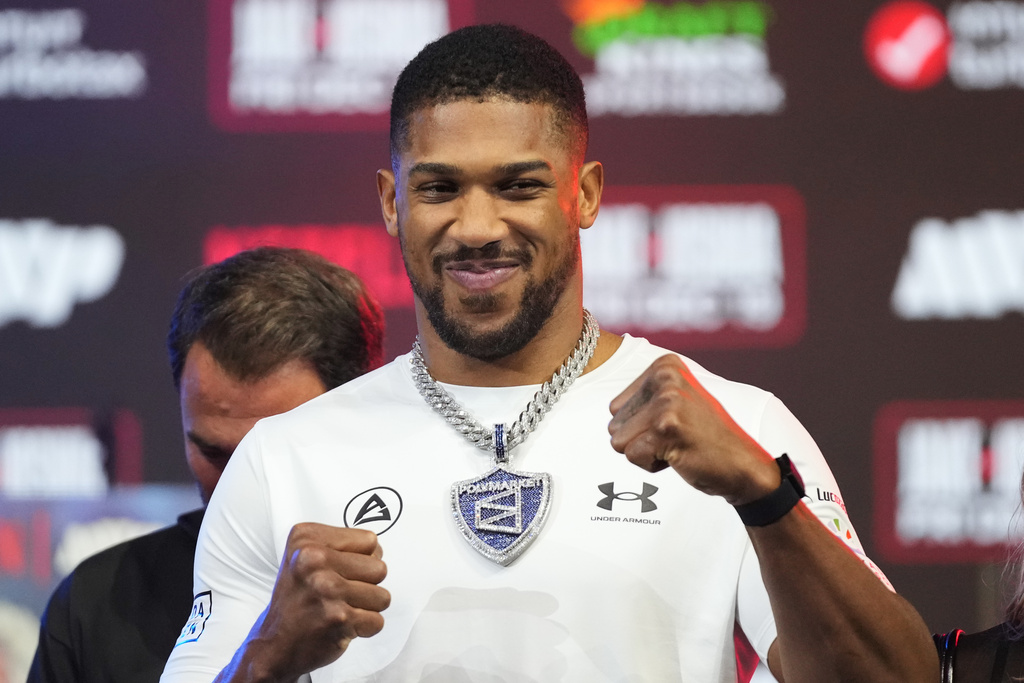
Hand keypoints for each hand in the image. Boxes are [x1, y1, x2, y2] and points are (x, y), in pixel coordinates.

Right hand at [245, 523, 389, 679]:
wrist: (274, 645)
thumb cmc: (295, 601)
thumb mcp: (304, 556)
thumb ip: (340, 544)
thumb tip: (377, 548)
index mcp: (306, 539)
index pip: (370, 541)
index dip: (363, 558)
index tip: (342, 570)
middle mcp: (314, 561)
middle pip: (379, 568)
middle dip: (366, 585)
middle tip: (341, 594)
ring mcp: (327, 590)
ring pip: (382, 596)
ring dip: (366, 608)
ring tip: (341, 609)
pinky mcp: (338, 618)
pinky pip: (377, 621)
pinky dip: (364, 628)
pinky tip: (342, 626)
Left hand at [608, 354, 778, 505]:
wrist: (744, 467)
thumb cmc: (705, 439)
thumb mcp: (677, 402)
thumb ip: (644, 398)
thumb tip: (610, 408)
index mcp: (665, 366)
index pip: (616, 407)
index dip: (640, 426)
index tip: (673, 425)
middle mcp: (665, 377)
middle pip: (614, 423)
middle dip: (640, 440)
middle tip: (676, 438)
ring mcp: (666, 401)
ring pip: (619, 440)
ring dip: (645, 452)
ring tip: (677, 445)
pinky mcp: (666, 427)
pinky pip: (632, 456)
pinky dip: (652, 465)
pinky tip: (680, 455)